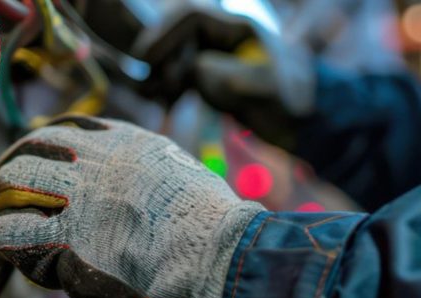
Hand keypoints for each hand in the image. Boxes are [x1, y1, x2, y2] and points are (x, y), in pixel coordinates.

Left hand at [0, 116, 262, 297]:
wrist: (216, 260)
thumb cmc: (215, 232)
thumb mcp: (186, 179)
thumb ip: (151, 178)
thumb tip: (132, 199)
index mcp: (130, 143)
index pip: (71, 127)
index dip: (43, 142)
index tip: (33, 153)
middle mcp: (98, 161)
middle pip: (34, 147)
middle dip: (11, 166)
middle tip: (1, 186)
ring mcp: (78, 198)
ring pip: (15, 182)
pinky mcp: (66, 240)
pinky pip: (10, 231)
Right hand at [136, 7, 314, 150]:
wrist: (305, 125)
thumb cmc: (286, 103)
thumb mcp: (254, 87)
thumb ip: (217, 72)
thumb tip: (189, 70)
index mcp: (239, 27)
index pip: (190, 17)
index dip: (163, 34)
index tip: (146, 59)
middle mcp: (225, 36)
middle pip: (177, 33)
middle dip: (159, 55)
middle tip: (149, 84)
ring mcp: (218, 56)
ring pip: (176, 54)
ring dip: (160, 73)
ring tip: (153, 96)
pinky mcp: (214, 77)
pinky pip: (182, 74)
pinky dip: (169, 87)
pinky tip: (164, 103)